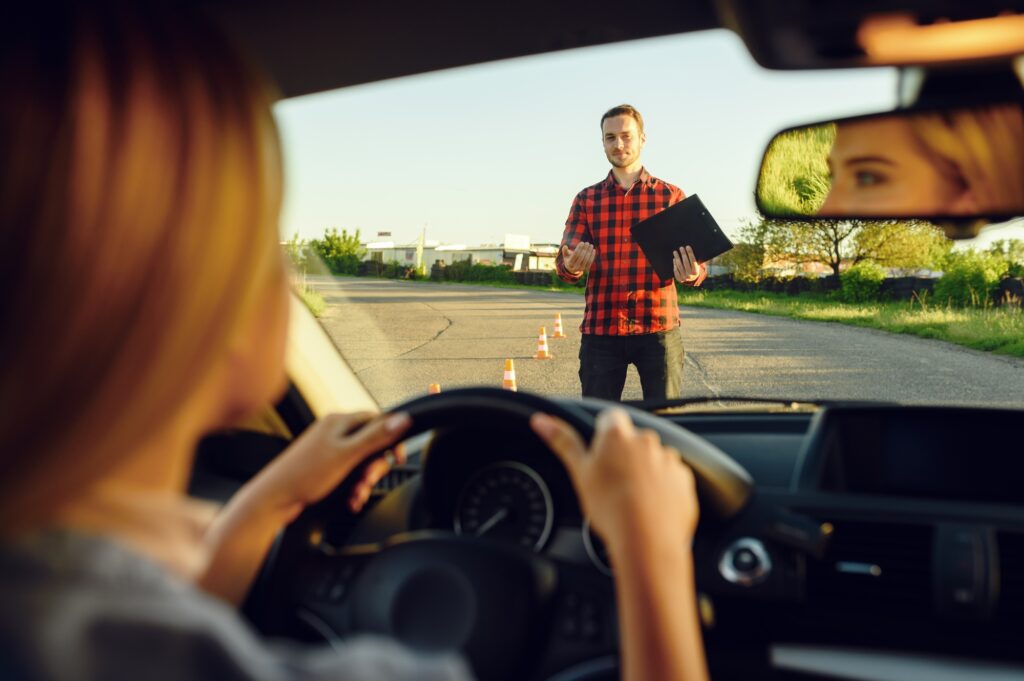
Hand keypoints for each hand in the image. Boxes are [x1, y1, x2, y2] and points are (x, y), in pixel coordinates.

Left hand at [252, 411, 410, 516]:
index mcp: (340, 421)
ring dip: (364, 481)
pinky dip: (354, 486)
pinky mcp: (326, 465)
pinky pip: (350, 472)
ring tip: (357, 494)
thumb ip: (376, 436)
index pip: (379, 421)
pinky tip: (350, 498)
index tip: (397, 458)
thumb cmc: (305, 475)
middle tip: (368, 480)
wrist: (274, 499)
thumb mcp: (347, 455)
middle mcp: (335, 431)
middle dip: (375, 466)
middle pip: (372, 443)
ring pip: (362, 461)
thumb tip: (404, 418)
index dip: (391, 440)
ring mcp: (329, 448)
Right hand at [530, 408, 697, 551]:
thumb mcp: (579, 473)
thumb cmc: (610, 508)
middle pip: (631, 441)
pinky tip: (650, 509)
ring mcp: (669, 460)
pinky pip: (671, 480)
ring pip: (652, 461)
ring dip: (644, 473)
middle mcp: (647, 440)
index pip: (609, 419)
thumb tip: (541, 420)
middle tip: (612, 485)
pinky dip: (662, 490)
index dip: (602, 437)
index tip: (599, 458)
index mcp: (618, 434)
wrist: (647, 542)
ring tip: (632, 501)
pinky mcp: (684, 481)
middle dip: (624, 457)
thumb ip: (562, 441)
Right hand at [561, 242, 595, 274]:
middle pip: (581, 256)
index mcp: (570, 263)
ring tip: (591, 245)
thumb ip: (565, 250)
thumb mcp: (566, 255)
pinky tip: (593, 250)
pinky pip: (590, 262)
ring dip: (589, 251)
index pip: (575, 254)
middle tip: (587, 243)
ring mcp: (581, 269)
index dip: (579, 248)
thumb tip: (565, 246)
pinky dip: (592, 256)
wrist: (572, 268)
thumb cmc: (569, 258)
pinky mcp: (586, 269)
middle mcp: (575, 267)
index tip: (582, 242)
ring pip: (586, 259)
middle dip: (585, 249)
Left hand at [673, 245, 702, 282]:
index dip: (690, 253)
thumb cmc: (694, 270)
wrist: (691, 281)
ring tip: (675, 252)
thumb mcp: (697, 266)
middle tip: (681, 248)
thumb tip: (689, 249)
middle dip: (683, 254)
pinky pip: (676, 270)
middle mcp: (690, 275)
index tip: (687, 246)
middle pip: (685, 262)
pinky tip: (674, 259)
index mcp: (696, 271)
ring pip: (679, 265)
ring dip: (677, 257)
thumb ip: (694, 260)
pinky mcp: (679, 278)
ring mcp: (684, 277)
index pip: (693, 260)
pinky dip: (674, 264)